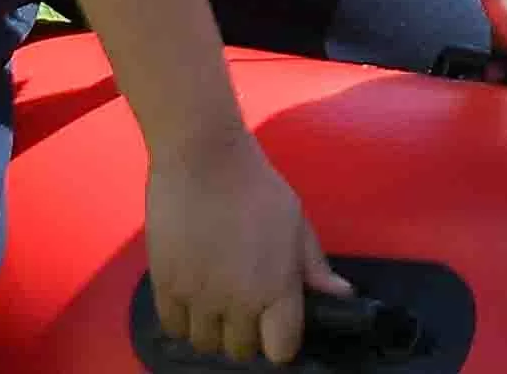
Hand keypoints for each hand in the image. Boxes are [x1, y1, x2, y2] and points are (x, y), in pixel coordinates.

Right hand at [146, 125, 345, 362]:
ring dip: (212, 329)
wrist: (202, 156)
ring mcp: (199, 297)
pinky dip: (182, 319)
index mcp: (277, 288)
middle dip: (245, 334)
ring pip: (204, 343)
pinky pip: (173, 326)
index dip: (279, 340)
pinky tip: (191, 297)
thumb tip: (341, 297)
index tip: (275, 323)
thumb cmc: (256, 185)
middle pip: (240, 351)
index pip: (281, 350)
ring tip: (215, 303)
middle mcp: (239, 302)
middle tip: (243, 307)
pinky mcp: (165, 285)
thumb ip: (315, 266)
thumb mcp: (296, 222)